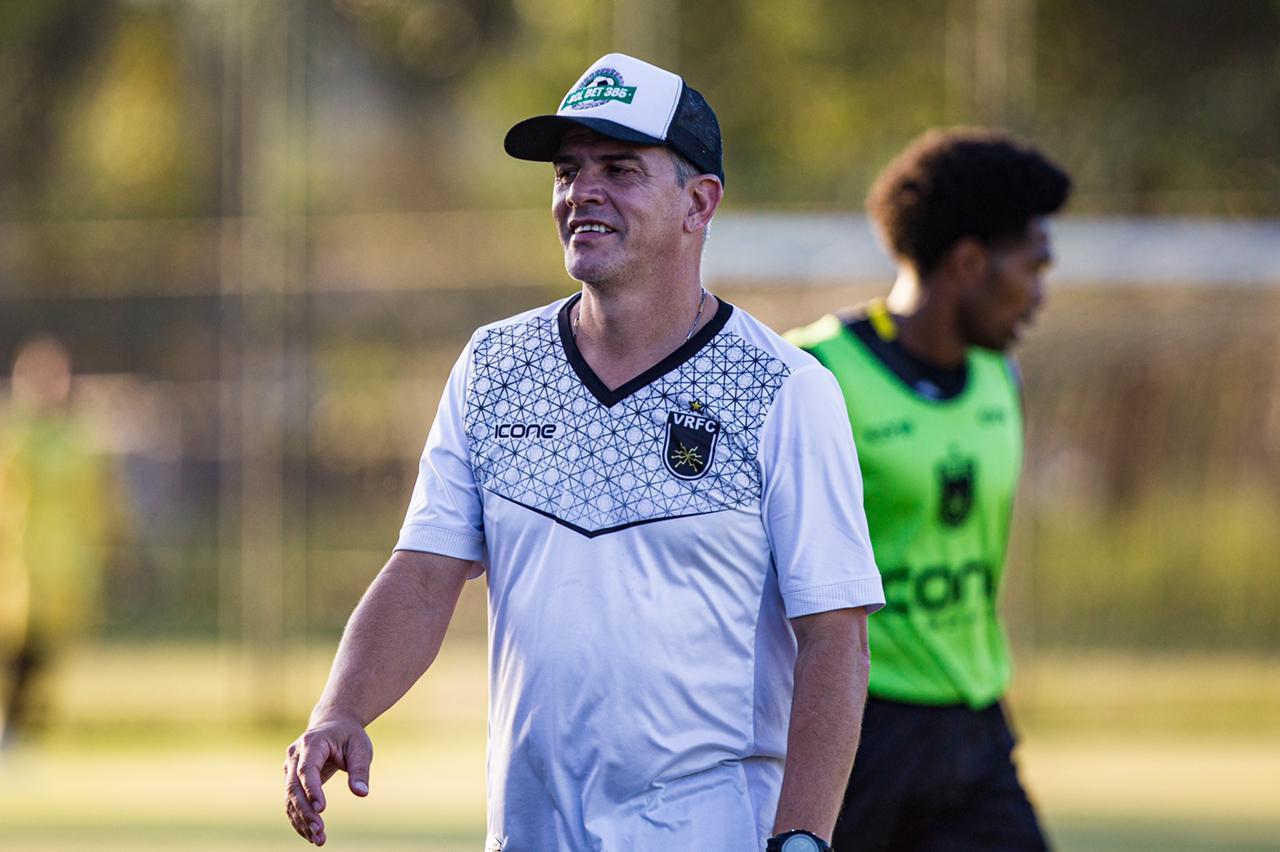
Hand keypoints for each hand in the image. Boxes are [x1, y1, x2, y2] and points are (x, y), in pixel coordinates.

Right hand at [283, 715, 372, 845]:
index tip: (321, 809)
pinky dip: (299, 818)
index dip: (312, 789)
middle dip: (305, 812)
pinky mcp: (291, 779)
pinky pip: (291, 802)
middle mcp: (295, 755)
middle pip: (294, 787)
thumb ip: (360, 770)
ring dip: (301, 820)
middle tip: (319, 832)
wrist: (334, 724)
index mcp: (312, 743)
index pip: (307, 769)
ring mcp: (289, 767)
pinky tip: (311, 834)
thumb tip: (361, 793)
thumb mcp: (361, 748)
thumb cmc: (350, 736)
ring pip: (290, 798)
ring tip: (318, 840)